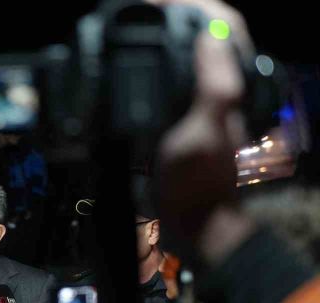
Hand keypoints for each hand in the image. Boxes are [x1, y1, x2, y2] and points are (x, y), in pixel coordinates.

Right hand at [150, 1, 254, 261]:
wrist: (191, 217)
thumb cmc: (195, 180)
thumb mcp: (202, 131)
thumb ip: (211, 84)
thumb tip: (209, 33)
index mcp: (227, 81)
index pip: (219, 23)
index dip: (190, 4)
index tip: (154, 2)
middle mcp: (219, 84)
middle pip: (204, 30)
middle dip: (176, 11)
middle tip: (141, 7)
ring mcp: (202, 98)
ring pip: (189, 49)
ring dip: (167, 31)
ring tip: (139, 23)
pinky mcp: (185, 113)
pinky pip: (174, 72)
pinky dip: (159, 57)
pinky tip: (138, 60)